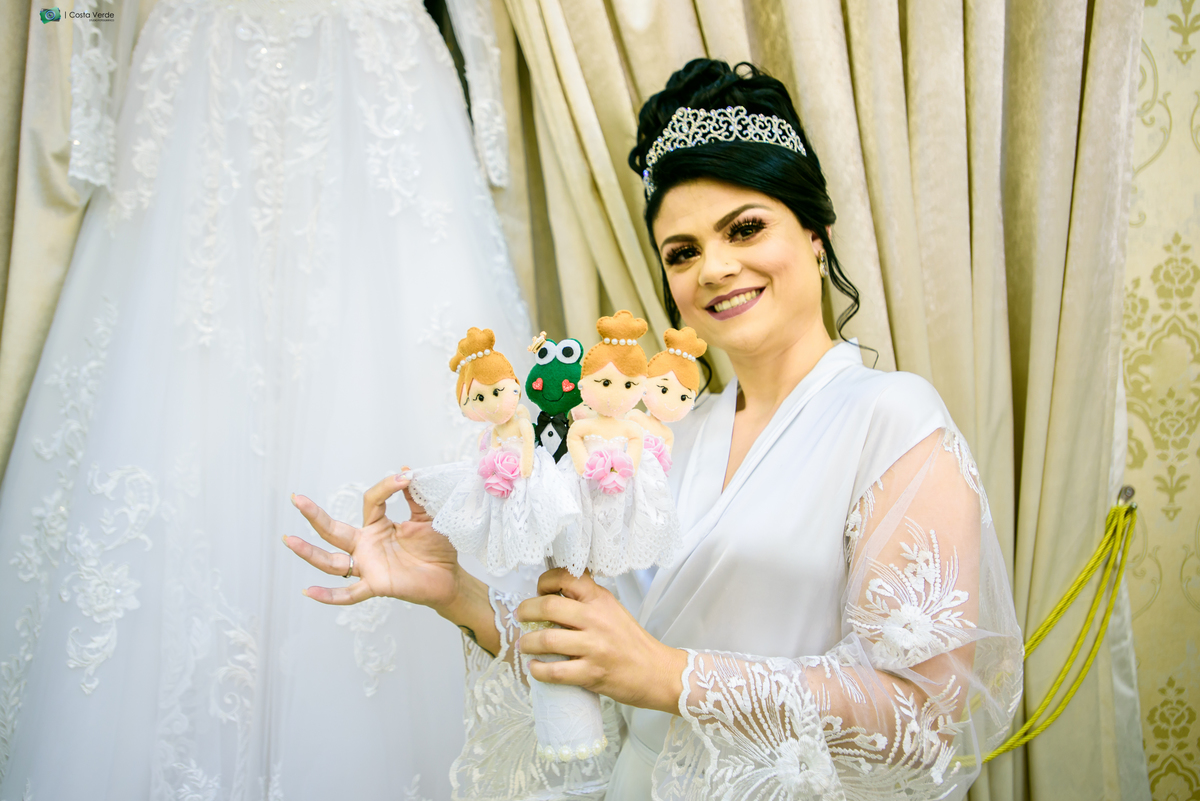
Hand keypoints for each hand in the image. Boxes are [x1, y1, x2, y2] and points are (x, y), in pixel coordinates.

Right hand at [285, 473, 459, 609]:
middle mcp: (366, 545)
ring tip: (290, 540)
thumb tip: (404, 469)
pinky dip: (330, 595)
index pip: (371, 501)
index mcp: (377, 526)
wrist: (449, 576)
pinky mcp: (376, 585)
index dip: (386, 487)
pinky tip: (309, 592)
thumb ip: (415, 497)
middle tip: (297, 498)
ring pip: (332, 561)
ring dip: (310, 553)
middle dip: (314, 515)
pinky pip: (349, 593)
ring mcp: (368, 566)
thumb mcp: (427, 517)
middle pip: (334, 530)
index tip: (405, 478)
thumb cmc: (436, 547)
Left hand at [516, 569, 686, 714]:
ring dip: (527, 643)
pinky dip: (537, 671)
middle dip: (526, 611)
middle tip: (522, 617)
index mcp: (601, 599)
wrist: (657, 672)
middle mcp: (596, 619)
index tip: (539, 591)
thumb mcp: (613, 610)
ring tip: (525, 645)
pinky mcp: (591, 673)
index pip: (565, 577)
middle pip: (548, 606)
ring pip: (545, 639)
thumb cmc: (632, 642)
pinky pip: (554, 671)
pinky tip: (535, 668)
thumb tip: (554, 595)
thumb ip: (587, 601)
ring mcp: (594, 647)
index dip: (544, 582)